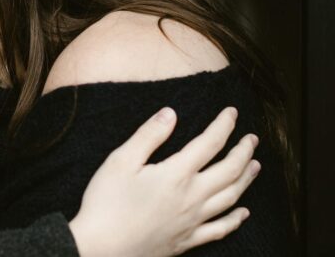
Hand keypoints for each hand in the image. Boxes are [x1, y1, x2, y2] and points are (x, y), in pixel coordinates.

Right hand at [68, 106, 259, 256]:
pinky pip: (219, 229)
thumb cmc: (106, 203)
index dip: (224, 125)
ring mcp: (192, 221)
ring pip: (230, 198)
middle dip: (244, 152)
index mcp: (176, 174)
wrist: (101, 248)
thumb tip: (170, 113)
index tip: (232, 112)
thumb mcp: (120, 161)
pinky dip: (235, 220)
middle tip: (252, 139)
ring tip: (255, 166)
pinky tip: (243, 213)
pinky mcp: (186, 240)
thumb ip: (148, 135)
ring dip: (246, 180)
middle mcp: (191, 197)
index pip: (210, 143)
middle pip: (229, 171)